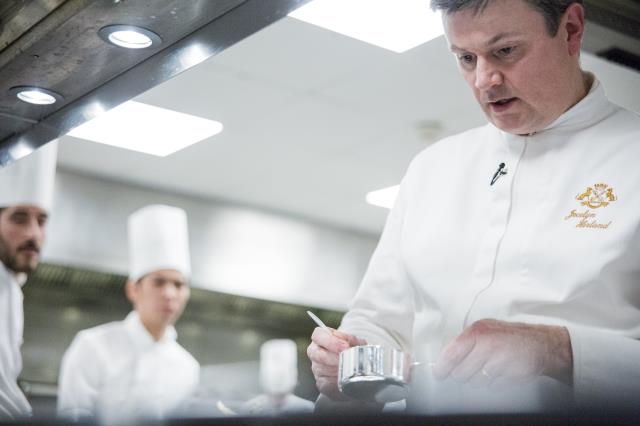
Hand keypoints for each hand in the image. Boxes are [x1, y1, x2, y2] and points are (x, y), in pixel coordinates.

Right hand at [307, 327, 366, 399]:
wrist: (354, 365)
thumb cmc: (351, 348)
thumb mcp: (354, 340)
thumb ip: (350, 339)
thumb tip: (346, 343)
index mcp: (320, 336)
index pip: (318, 335)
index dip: (331, 341)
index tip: (345, 346)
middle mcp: (314, 351)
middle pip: (317, 354)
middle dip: (333, 358)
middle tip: (347, 359)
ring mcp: (315, 367)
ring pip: (321, 369)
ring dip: (336, 370)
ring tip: (349, 368)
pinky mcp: (320, 381)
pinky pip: (326, 382)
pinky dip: (336, 381)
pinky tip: (345, 378)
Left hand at [432, 319, 572, 387]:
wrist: (538, 343)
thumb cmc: (506, 337)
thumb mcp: (483, 331)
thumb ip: (464, 343)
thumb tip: (443, 360)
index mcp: (477, 332)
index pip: (451, 354)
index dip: (442, 367)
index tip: (438, 373)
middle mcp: (488, 344)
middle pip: (461, 373)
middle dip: (464, 374)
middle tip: (473, 367)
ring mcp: (501, 360)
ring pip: (475, 381)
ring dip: (480, 378)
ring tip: (491, 366)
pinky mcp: (512, 374)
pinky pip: (493, 386)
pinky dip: (495, 382)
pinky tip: (502, 371)